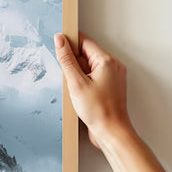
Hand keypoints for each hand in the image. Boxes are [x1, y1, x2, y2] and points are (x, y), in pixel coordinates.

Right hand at [54, 32, 131, 149]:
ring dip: (78, 75)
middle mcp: (113, 66)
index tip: (58, 47)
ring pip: (89, 67)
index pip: (85, 41)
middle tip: (70, 79)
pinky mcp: (110, 87)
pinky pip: (94, 77)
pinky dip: (84, 82)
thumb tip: (60, 40)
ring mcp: (113, 77)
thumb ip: (67, 59)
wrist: (111, 132)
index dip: (70, 43)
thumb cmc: (98, 110)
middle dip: (74, 63)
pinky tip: (81, 95)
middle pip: (87, 54)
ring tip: (77, 90)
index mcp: (107, 61)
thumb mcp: (76, 83)